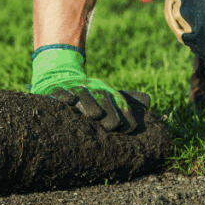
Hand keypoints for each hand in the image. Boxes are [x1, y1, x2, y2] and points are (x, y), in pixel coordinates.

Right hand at [30, 45, 150, 132]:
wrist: (60, 75)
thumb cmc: (89, 92)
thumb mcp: (107, 93)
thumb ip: (127, 99)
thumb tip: (149, 101)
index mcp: (106, 90)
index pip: (119, 103)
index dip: (124, 115)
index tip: (129, 129)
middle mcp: (91, 88)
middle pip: (102, 99)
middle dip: (109, 112)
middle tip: (112, 126)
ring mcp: (73, 88)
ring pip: (83, 95)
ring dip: (89, 104)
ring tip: (95, 115)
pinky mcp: (56, 90)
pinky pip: (60, 92)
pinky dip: (64, 96)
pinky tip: (69, 101)